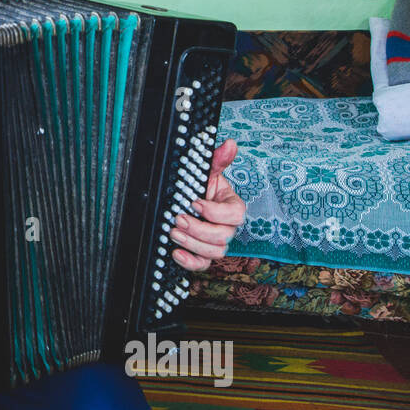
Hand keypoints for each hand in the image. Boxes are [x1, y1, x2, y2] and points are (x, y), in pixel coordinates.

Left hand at [169, 138, 245, 271]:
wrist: (183, 203)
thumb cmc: (198, 188)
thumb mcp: (205, 173)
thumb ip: (217, 160)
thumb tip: (230, 144)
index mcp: (231, 206)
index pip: (236, 214)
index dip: (216, 212)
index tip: (195, 203)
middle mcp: (227, 227)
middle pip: (224, 236)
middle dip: (200, 229)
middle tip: (178, 219)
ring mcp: (215, 243)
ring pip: (215, 252)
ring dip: (193, 243)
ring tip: (173, 233)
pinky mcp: (203, 255)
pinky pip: (202, 266)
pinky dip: (190, 262)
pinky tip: (176, 253)